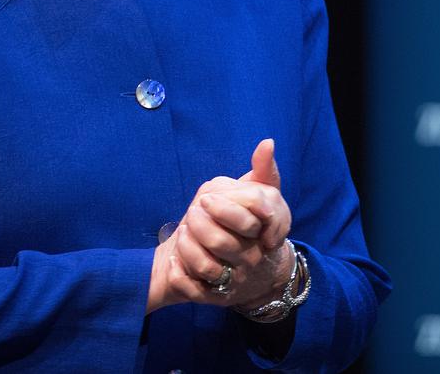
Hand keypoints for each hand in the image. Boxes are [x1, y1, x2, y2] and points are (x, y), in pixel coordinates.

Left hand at [147, 139, 294, 312]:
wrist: (260, 273)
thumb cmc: (256, 227)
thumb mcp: (265, 196)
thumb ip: (265, 171)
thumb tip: (267, 143)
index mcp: (261, 234)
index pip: (245, 219)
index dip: (222, 206)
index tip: (205, 197)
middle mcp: (250, 259)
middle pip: (220, 241)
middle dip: (198, 223)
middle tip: (191, 212)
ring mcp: (233, 280)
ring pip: (204, 266)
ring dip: (186, 245)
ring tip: (182, 231)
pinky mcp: (215, 297)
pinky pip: (193, 290)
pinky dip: (179, 276)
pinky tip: (172, 261)